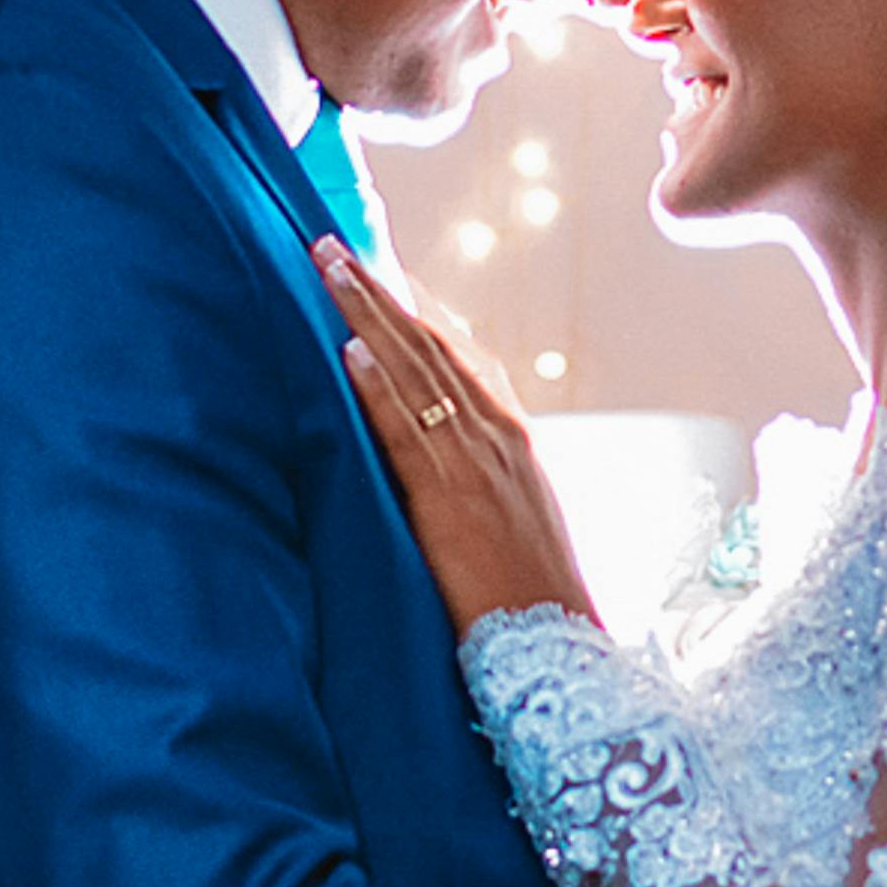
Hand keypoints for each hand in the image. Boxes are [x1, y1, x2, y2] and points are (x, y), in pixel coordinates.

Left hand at [319, 240, 597, 636]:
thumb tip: (429, 460)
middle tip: (334, 246)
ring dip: (369, 313)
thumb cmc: (529, 593)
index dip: (416, 312)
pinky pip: (410, 428)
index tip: (381, 274)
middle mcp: (498, 434)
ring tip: (329, 269)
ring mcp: (476, 460)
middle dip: (381, 292)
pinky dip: (380, 384)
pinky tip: (351, 352)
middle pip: (433, 344)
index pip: (461, 355)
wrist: (556, 639)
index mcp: (512, 438)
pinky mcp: (451, 496)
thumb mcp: (510, 518)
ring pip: (417, 368)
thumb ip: (474, 478)